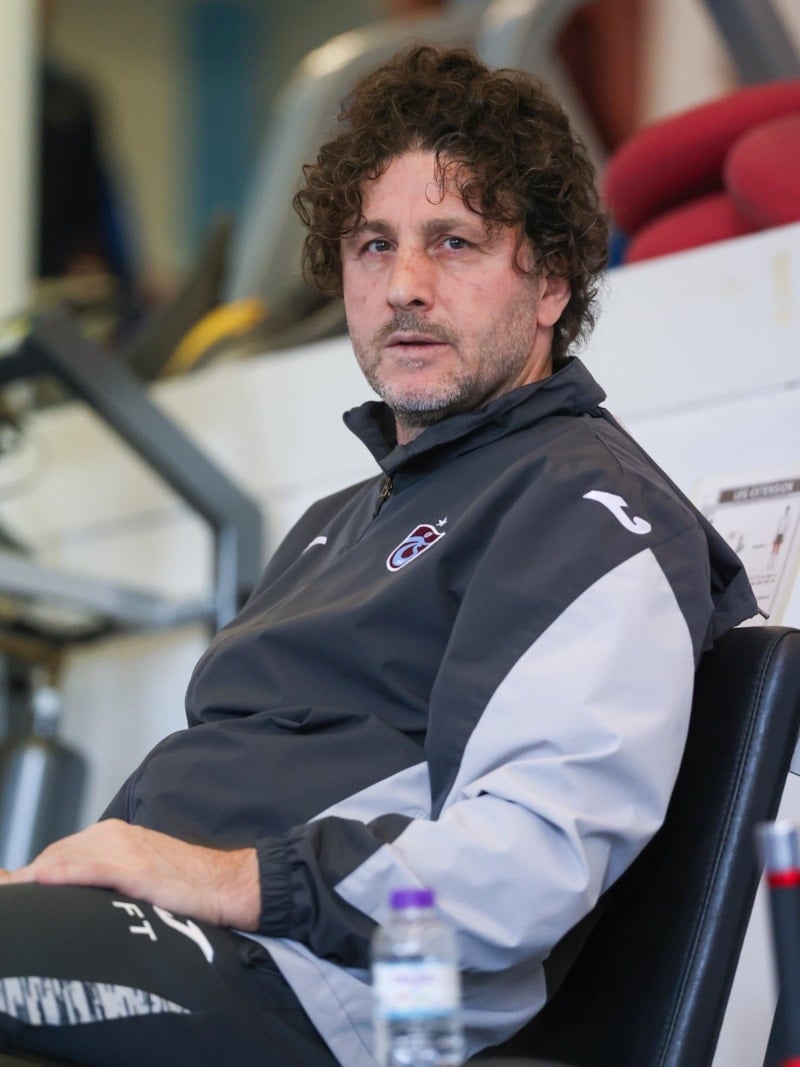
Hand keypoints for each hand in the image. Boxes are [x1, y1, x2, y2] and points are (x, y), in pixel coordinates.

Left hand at [0, 820, 259, 930]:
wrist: (225, 882)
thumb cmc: (186, 883)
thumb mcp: (140, 870)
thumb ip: (108, 873)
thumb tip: (77, 892)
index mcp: (114, 833)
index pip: (58, 854)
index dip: (33, 877)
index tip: (12, 892)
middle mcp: (114, 835)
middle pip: (54, 857)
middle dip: (27, 881)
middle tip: (8, 904)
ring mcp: (124, 850)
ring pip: (65, 861)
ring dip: (35, 880)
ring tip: (11, 897)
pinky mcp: (136, 869)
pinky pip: (92, 870)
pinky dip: (66, 875)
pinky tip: (43, 880)